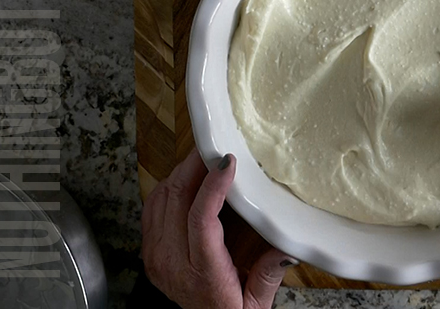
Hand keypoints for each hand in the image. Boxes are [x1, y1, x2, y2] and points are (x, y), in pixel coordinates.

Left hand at [141, 149, 295, 308]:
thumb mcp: (257, 303)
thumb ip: (270, 274)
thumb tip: (288, 248)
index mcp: (202, 273)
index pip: (200, 219)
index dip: (212, 185)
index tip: (227, 162)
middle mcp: (172, 262)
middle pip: (176, 198)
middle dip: (195, 166)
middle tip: (214, 146)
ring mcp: (156, 256)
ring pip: (161, 197)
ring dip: (181, 172)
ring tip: (204, 158)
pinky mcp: (150, 251)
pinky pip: (152, 206)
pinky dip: (168, 186)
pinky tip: (187, 178)